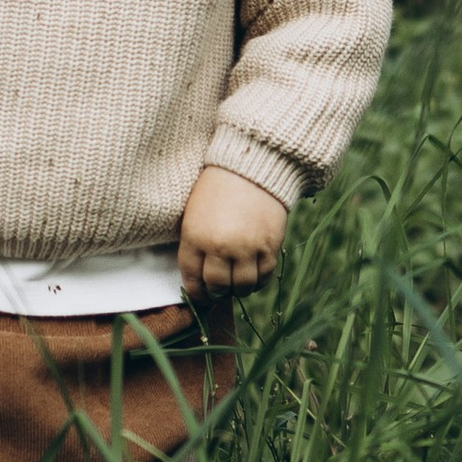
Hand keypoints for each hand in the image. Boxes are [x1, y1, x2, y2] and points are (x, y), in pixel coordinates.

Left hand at [178, 164, 286, 296]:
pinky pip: (264, 276)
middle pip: (217, 286)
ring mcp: (247, 247)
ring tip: (237, 285)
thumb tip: (199, 275)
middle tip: (219, 291)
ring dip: (239, 290)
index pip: (191, 277)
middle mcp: (220, 245)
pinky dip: (259, 282)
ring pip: (242, 286)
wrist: (252, 165)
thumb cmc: (218, 187)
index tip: (199, 296)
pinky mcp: (269, 245)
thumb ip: (194, 243)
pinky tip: (254, 277)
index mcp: (194, 236)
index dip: (195, 292)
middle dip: (216, 293)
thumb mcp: (193, 213)